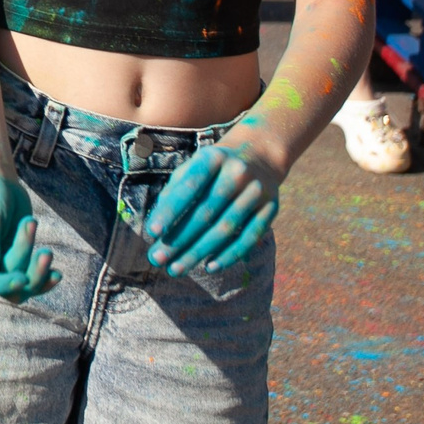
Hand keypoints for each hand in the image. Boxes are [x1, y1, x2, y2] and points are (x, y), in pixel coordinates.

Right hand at [0, 146, 57, 300]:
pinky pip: (30, 281)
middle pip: (4, 286)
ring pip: (20, 287)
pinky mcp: (15, 263)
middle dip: (23, 265)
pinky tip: (56, 273)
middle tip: (31, 225)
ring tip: (46, 251)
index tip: (22, 278)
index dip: (0, 284)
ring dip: (36, 272)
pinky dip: (43, 278)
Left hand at [145, 140, 283, 273]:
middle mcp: (237, 173)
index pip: (189, 187)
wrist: (260, 155)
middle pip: (206, 212)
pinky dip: (229, 254)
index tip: (152, 232)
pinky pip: (250, 237)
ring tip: (176, 269)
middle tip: (157, 259)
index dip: (171, 210)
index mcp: (213, 158)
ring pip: (226, 228)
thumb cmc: (214, 167)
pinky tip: (209, 267)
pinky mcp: (270, 208)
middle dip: (179, 239)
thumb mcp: (194, 167)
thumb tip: (157, 226)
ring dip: (199, 252)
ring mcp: (257, 191)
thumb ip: (175, 191)